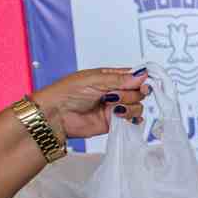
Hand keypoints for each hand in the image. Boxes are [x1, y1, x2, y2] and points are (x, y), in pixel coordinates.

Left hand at [33, 67, 150, 141]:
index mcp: (109, 77)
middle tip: (114, 96)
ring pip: (137, 106)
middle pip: (138, 91)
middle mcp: (114, 91)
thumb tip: (142, 75)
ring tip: (114, 108)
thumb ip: (120, 79)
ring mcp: (114, 107)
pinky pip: (131, 120)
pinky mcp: (113, 122)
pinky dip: (133, 119)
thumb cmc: (67, 92)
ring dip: (130, 107)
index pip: (133, 76)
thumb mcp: (94, 80)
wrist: (55, 115)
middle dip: (131, 94)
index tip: (141, 84)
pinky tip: (124, 117)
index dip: (140, 79)